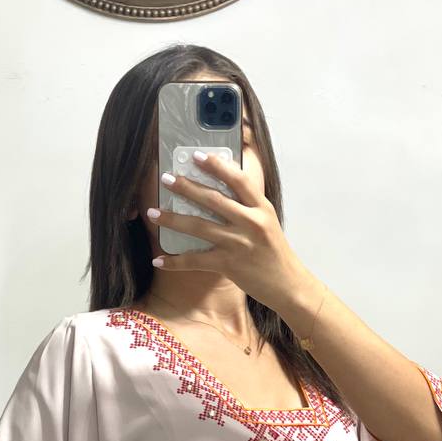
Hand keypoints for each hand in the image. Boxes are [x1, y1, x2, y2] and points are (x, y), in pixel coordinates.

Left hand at [147, 152, 308, 313]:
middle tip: (166, 178)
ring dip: (172, 219)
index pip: (238, 180)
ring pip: (199, 227)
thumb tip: (219, 191)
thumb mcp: (267, 222)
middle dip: (186, 187)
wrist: (288, 285)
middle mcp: (250, 222)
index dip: (217, 166)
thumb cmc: (274, 253)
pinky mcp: (229, 265)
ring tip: (153, 213)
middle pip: (213, 199)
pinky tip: (159, 260)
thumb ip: (248, 207)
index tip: (197, 155)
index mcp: (261, 208)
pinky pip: (196, 260)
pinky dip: (175, 262)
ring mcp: (239, 244)